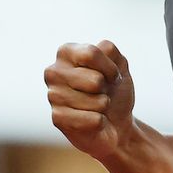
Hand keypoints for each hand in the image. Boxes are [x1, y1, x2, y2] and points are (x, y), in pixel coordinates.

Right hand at [44, 40, 135, 161]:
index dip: (110, 68)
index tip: (112, 76)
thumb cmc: (114, 90)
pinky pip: (94, 119)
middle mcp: (54, 72)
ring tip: (96, 106)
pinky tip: (92, 120)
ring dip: (104, 105)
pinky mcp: (57, 118)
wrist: (116, 122)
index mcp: (66, 52)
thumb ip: (108, 50)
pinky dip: (100, 121)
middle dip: (106, 89)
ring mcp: (53, 95)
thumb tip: (92, 53)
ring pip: (97, 101)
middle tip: (101, 92)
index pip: (91, 54)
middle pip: (96, 80)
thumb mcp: (119, 64)